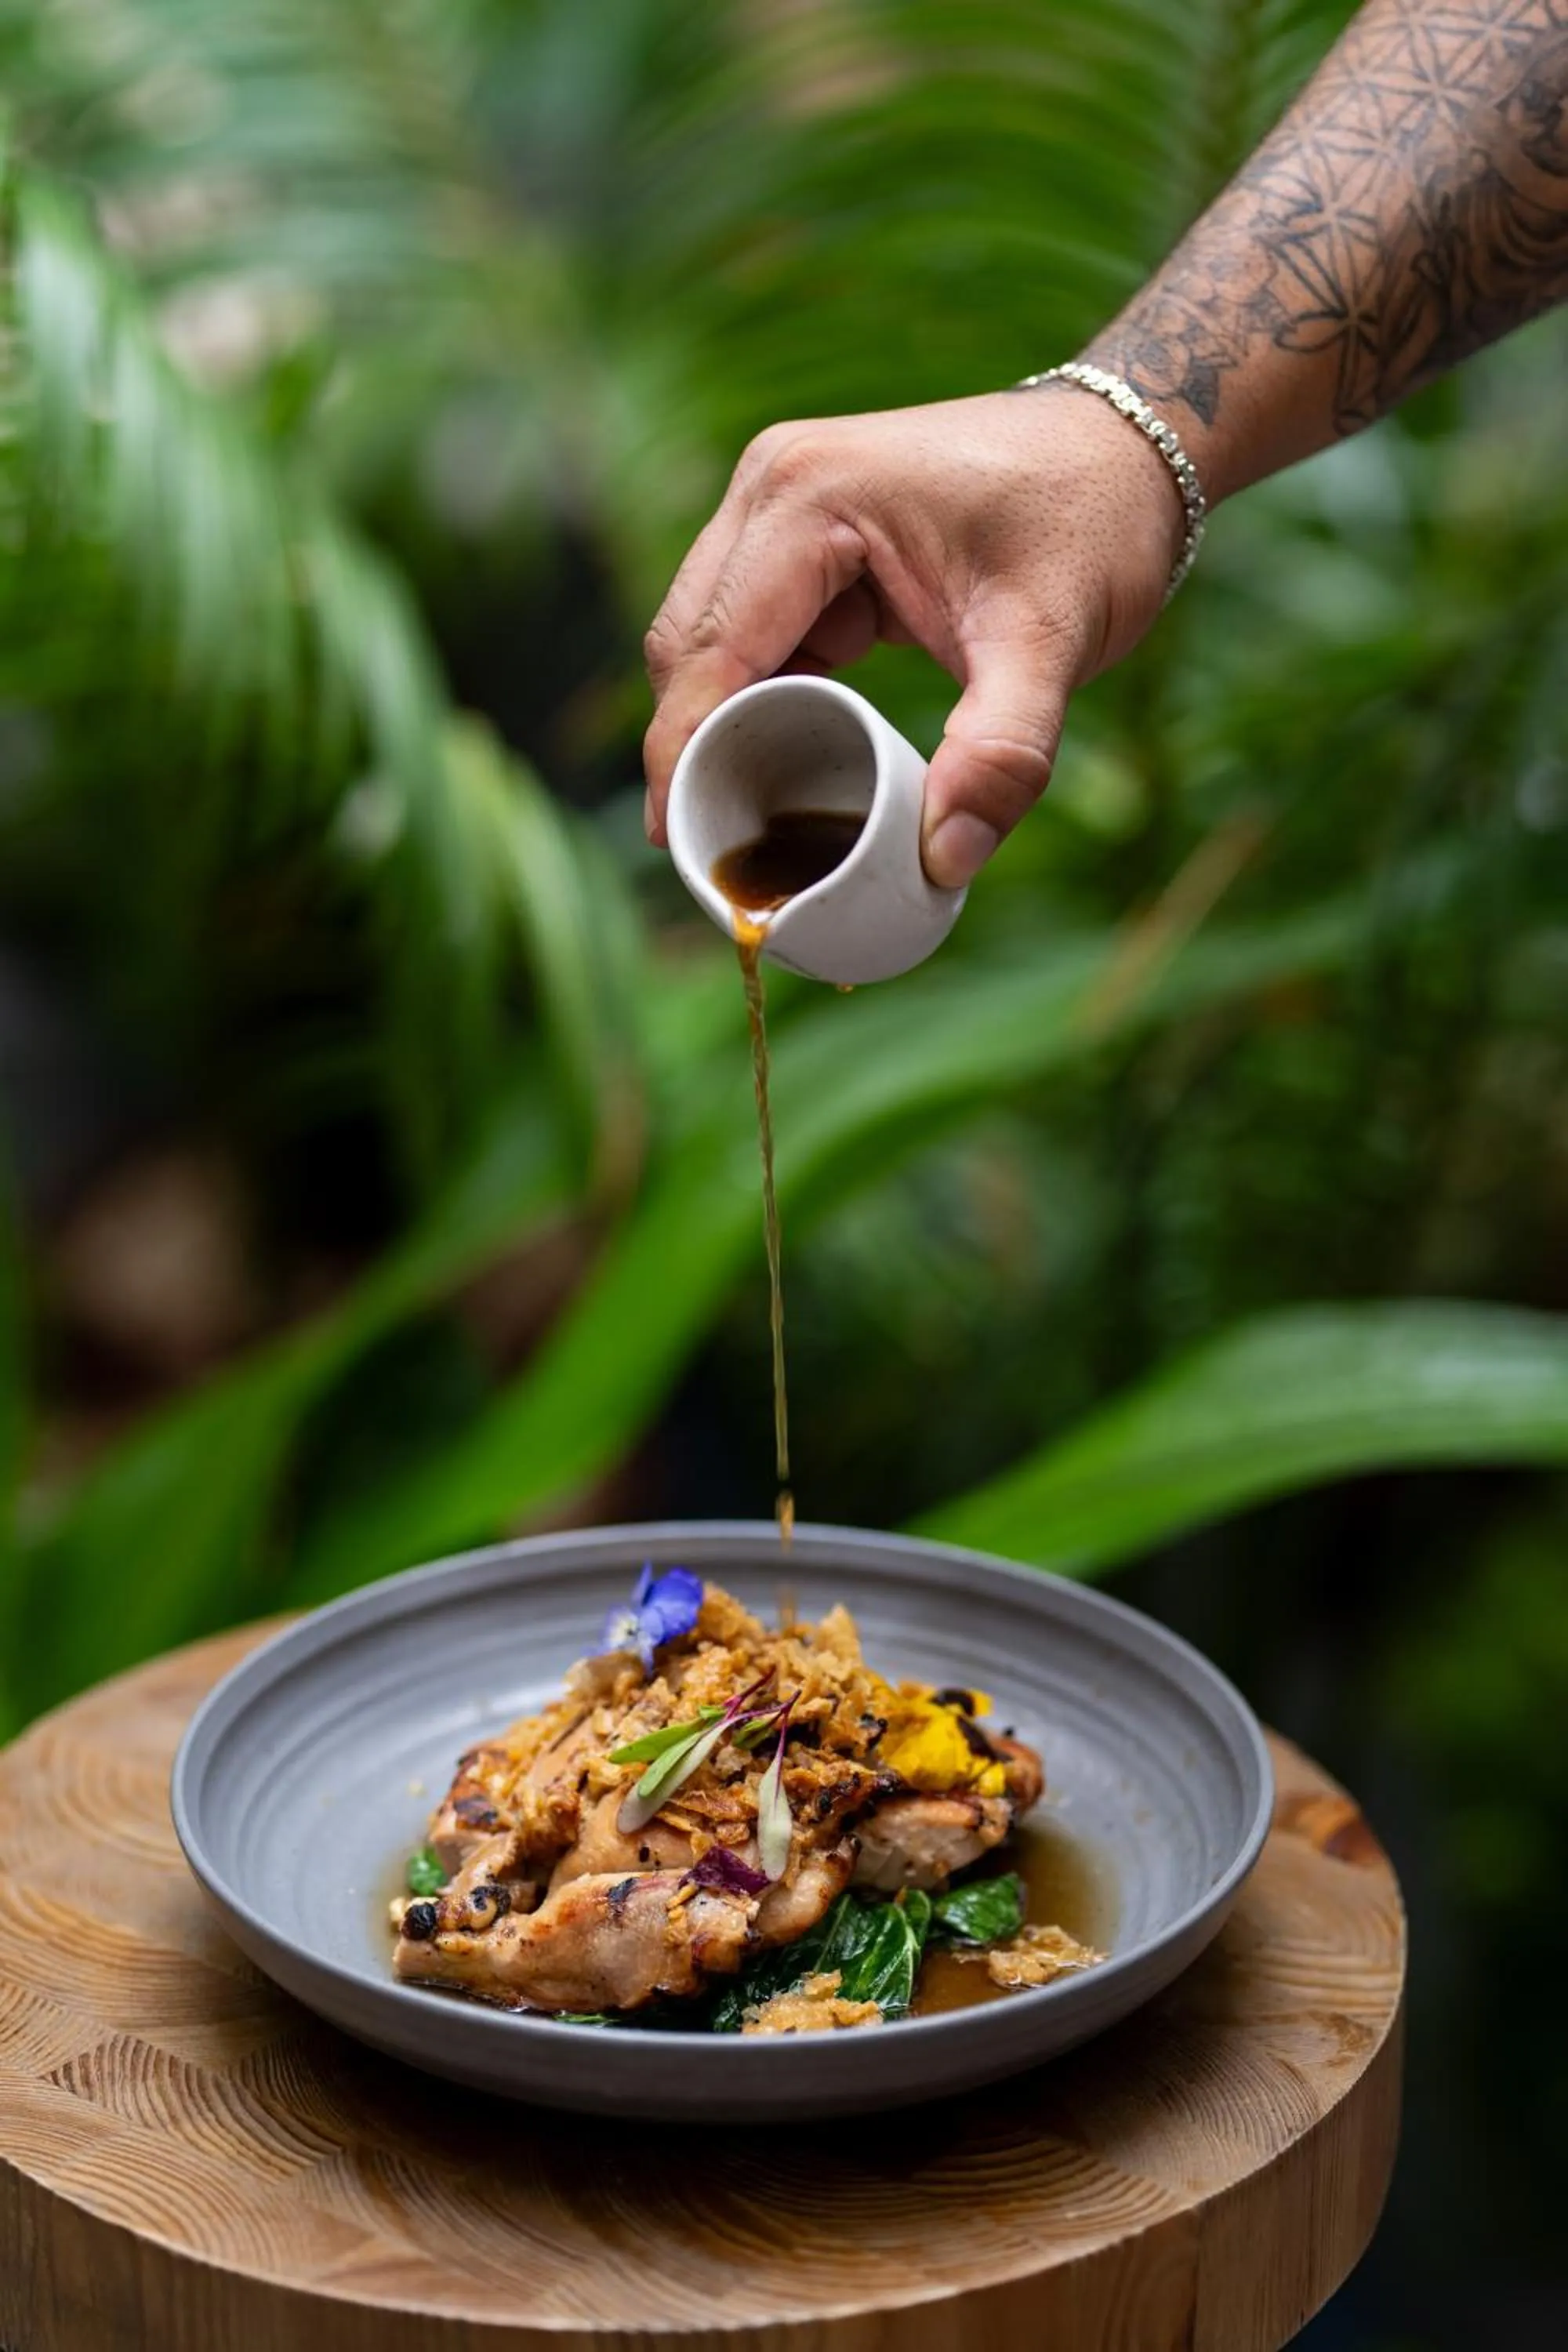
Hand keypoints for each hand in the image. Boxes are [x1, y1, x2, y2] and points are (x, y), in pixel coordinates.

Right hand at [642, 388, 1184, 887]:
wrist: (1129, 448)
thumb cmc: (1094, 522)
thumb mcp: (1055, 640)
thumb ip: (1003, 753)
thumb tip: (943, 861)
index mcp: (808, 495)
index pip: (711, 651)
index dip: (682, 757)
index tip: (682, 851)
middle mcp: (774, 485)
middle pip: (688, 646)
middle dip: (690, 752)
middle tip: (712, 857)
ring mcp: (782, 505)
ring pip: (709, 643)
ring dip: (718, 730)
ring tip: (739, 827)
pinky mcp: (803, 536)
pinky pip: (752, 635)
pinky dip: (757, 703)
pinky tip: (779, 770)